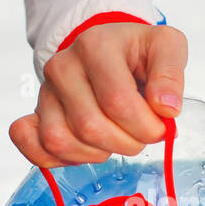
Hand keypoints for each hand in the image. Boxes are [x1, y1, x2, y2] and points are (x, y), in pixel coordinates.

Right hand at [9, 23, 187, 166]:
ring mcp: (44, 92)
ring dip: (96, 154)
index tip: (160, 126)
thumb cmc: (137, 52)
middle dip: (126, 143)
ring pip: (61, 141)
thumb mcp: (166, 46)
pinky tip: (85, 151)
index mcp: (95, 45)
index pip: (118, 102)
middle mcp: (62, 66)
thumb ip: (171, 74)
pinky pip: (34, 148)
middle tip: (140, 136)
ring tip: (114, 139)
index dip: (146, 126)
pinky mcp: (34, 114)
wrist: (108, 51)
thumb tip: (166, 108)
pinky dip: (60, 160)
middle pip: (90, 127)